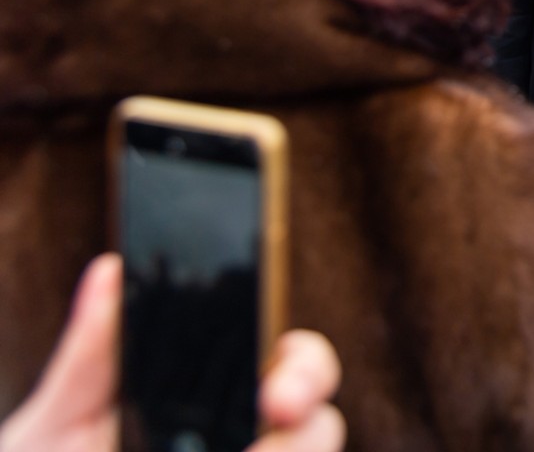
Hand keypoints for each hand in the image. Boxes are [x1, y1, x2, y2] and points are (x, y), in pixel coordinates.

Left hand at [0, 255, 345, 451]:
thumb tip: (111, 270)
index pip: (276, 363)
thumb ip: (88, 362)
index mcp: (198, 408)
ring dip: (299, 449)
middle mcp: (240, 447)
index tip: (276, 381)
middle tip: (279, 407)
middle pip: (315, 413)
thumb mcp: (46, 435)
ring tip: (260, 450)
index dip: (295, 360)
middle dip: (312, 396)